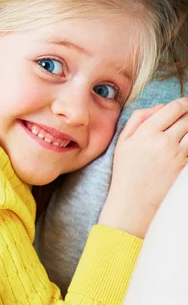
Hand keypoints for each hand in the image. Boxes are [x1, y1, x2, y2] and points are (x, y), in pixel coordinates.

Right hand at [99, 98, 187, 237]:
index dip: (183, 102)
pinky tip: (184, 145)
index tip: (185, 103)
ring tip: (185, 131)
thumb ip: (138, 118)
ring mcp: (176, 155)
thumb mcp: (124, 141)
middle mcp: (164, 141)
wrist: (133, 202)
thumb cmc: (126, 171)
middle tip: (187, 116)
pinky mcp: (184, 168)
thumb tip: (160, 107)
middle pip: (187, 118)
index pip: (173, 108)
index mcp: (147, 132)